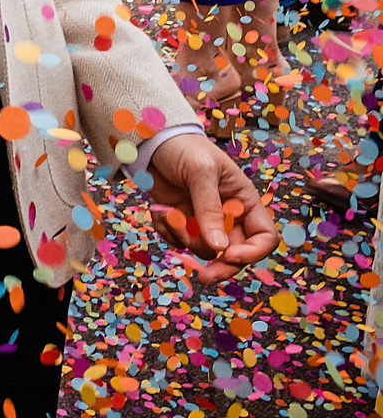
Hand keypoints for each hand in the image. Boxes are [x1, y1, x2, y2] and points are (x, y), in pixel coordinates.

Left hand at [144, 132, 277, 284]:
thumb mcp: (201, 171)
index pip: (264, 238)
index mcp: (245, 202)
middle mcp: (229, 216)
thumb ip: (210, 208)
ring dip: (185, 238)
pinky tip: (159, 211)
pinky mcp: (181, 222)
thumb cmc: (185, 148)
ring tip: (169, 213)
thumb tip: (219, 248)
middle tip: (204, 277)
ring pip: (204, 251)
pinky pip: (178, 242)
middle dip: (220, 266)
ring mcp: (204, 221)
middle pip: (236, 255)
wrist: (152, 140)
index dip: (253, 253)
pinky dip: (167, 232)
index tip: (229, 255)